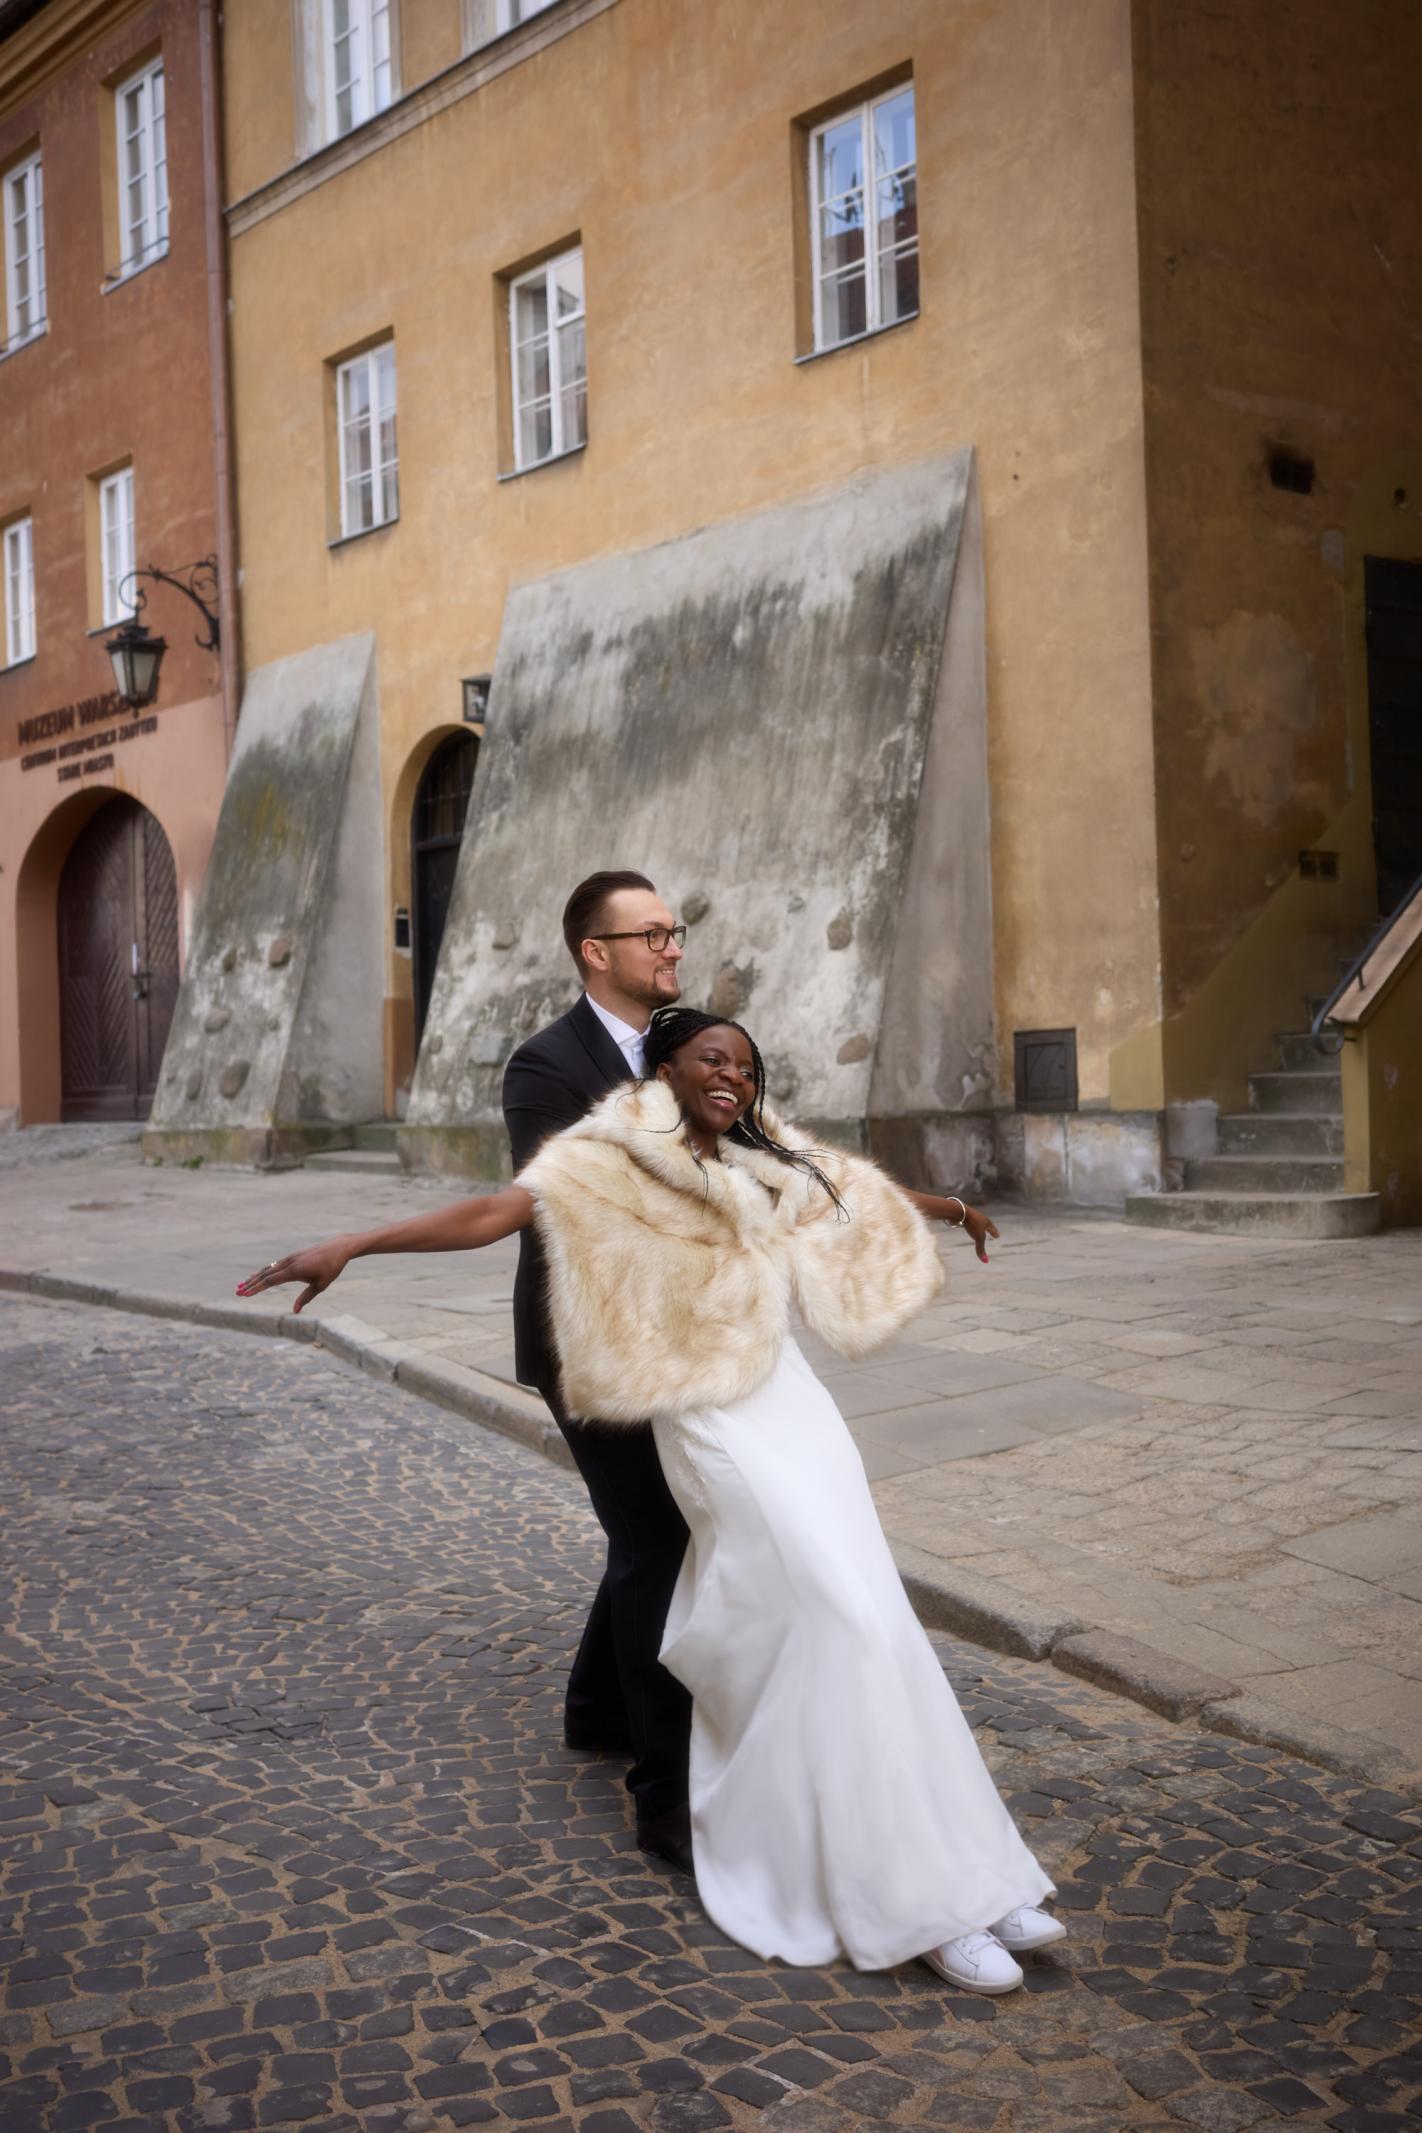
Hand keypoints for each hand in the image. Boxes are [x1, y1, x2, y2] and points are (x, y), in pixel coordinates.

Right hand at [236, 1243, 350, 1312]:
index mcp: (294, 1270)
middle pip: (265, 1274)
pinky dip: (265, 1271)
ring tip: (243, 1284)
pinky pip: (275, 1265)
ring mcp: (290, 1258)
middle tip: (237, 1292)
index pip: (270, 1281)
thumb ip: (306, 1298)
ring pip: (269, 1269)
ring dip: (255, 1277)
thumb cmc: (331, 1268)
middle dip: (251, 1284)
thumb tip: (294, 1311)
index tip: (244, 1294)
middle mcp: (289, 1263)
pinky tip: (259, 1274)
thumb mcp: (320, 1285)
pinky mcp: (293, 1256)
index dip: (256, 1288)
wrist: (338, 1248)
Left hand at [958, 1205, 998, 1263]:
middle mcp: (979, 1217)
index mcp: (986, 1221)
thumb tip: (986, 1261)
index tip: (997, 1236)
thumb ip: (981, 1249)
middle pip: (984, 1224)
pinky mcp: (962, 1215)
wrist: (958, 1210)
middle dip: (987, 1228)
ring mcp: (970, 1216)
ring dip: (977, 1226)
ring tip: (977, 1229)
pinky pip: (966, 1221)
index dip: (994, 1233)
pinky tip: (964, 1225)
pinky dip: (967, 1224)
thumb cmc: (971, 1224)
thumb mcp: (978, 1238)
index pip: (992, 1229)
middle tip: (990, 1231)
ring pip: (975, 1222)